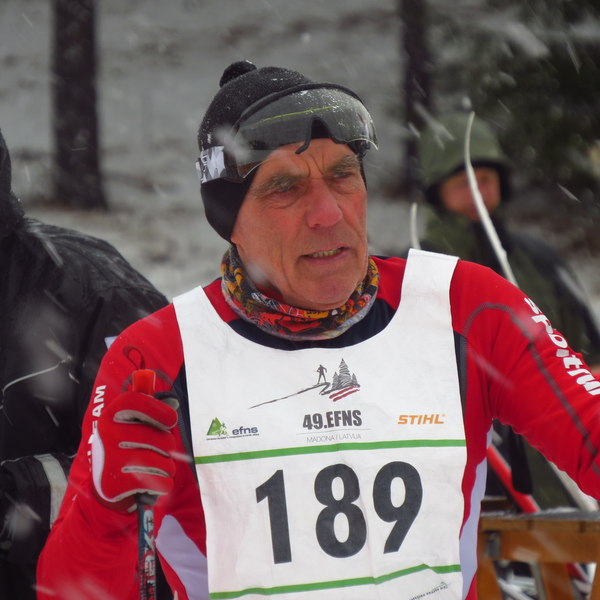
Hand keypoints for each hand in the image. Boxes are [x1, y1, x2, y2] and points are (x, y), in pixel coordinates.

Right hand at [91, 391, 177, 511]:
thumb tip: (173, 402)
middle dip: (168, 446)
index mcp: (111, 415)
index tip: (171, 420)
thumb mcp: (134, 422)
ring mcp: (110, 460)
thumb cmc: (127, 445)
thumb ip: (153, 410)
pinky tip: (153, 481)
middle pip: (160, 439)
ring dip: (167, 467)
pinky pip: (159, 482)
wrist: (105, 480)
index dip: (158, 409)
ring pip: (163, 464)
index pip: (134, 401)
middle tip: (160, 450)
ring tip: (157, 467)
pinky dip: (163, 483)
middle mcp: (108, 435)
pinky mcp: (115, 485)